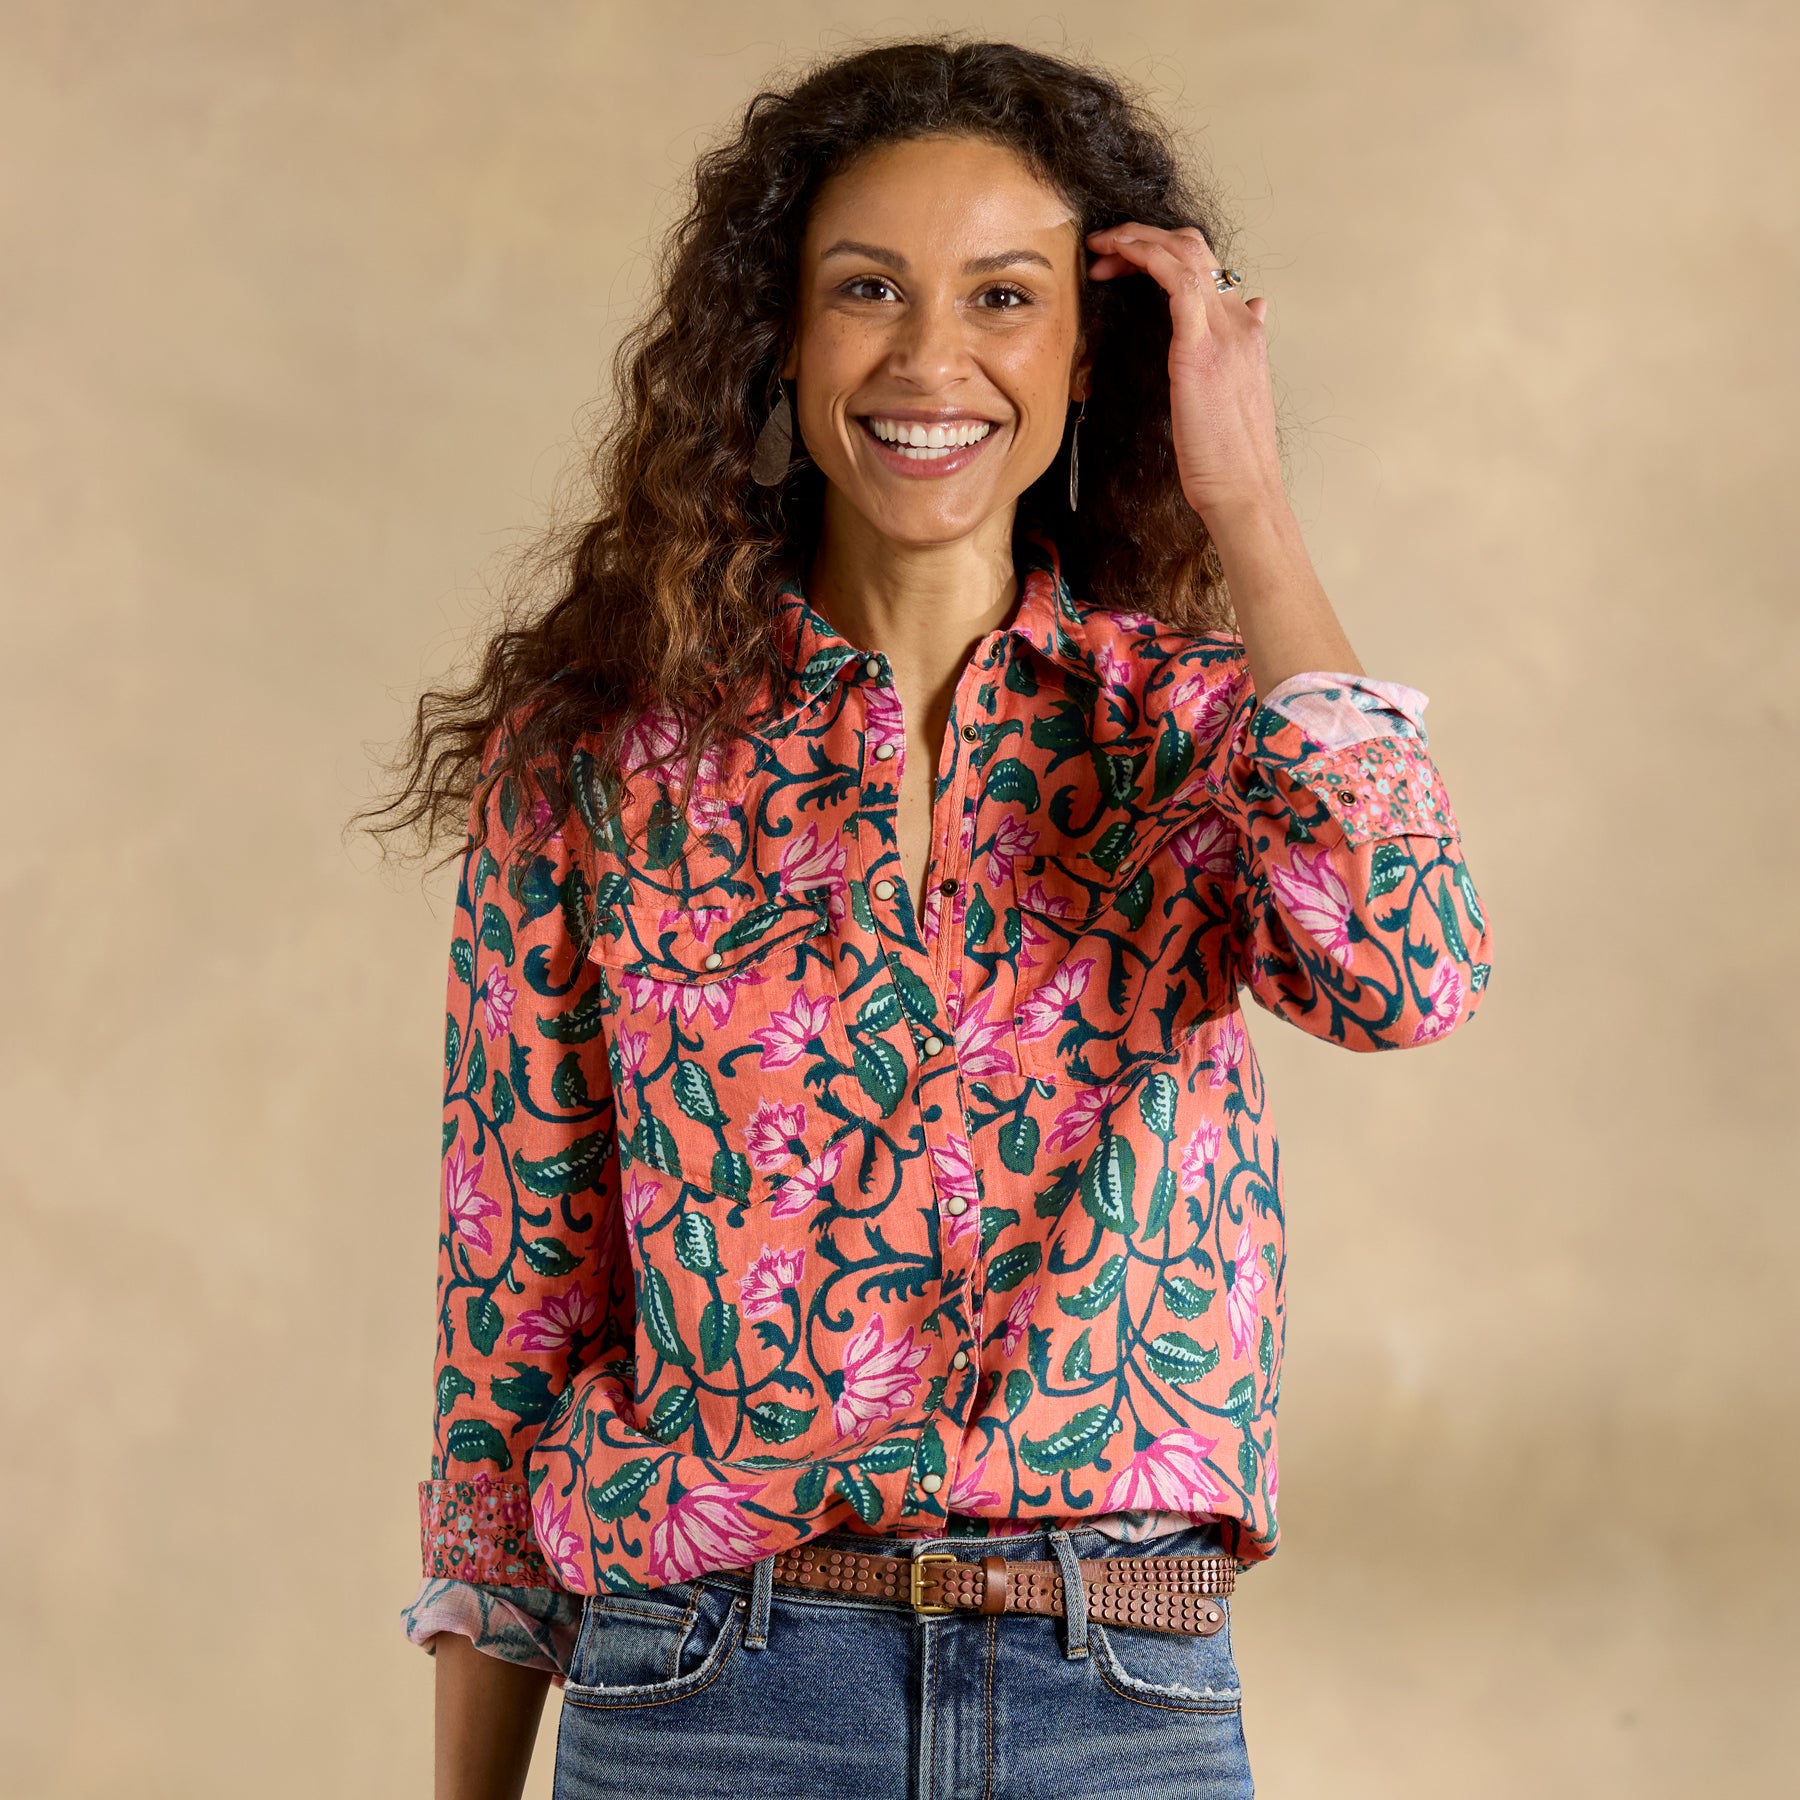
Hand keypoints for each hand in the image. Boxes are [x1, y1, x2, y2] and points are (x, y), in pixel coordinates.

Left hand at [1085, 222, 1283, 525]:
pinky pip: (1176, 279)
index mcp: (1245, 333)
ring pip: (1184, 251)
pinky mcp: (1200, 348)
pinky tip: (1116, 254)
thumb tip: (1258, 309)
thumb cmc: (1231, 460)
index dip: (1164, 253)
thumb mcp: (1239, 395)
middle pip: (1195, 248)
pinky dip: (1144, 255)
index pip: (1207, 269)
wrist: (1244, 493)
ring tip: (1102, 245)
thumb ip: (1241, 350)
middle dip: (1145, 236)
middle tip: (1105, 248)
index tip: (1126, 264)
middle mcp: (1239, 323)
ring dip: (1137, 238)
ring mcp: (1223, 332)